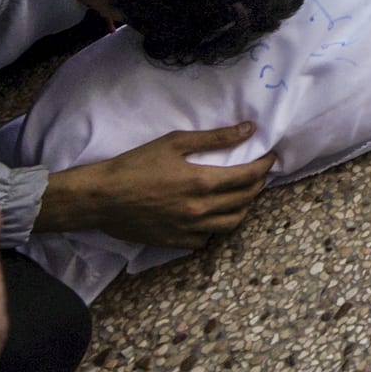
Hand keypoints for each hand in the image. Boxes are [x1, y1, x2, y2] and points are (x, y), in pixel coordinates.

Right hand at [38, 124, 275, 249]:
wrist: (100, 198)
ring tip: (242, 194)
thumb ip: (215, 138)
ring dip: (243, 208)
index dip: (265, 166)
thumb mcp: (175, 142)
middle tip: (257, 172)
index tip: (270, 157)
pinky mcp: (175, 243)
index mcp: (202, 183)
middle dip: (257, 184)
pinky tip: (213, 215)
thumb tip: (248, 129)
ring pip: (231, 224)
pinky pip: (207, 239)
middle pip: (245, 200)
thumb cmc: (135, 165)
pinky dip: (216, 227)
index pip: (249, 177)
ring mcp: (189, 230)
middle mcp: (200, 210)